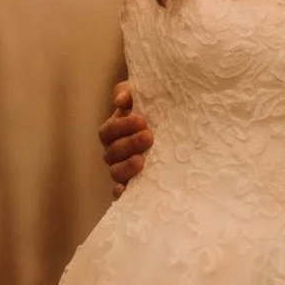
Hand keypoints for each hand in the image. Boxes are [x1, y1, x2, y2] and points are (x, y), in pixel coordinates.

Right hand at [99, 77, 153, 194]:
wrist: (175, 130)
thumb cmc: (154, 113)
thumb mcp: (142, 98)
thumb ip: (128, 92)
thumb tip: (121, 99)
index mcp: (114, 132)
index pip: (108, 131)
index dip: (120, 126)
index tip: (141, 119)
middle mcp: (115, 153)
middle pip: (112, 152)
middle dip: (129, 143)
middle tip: (148, 136)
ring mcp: (123, 170)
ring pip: (115, 172)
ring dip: (126, 166)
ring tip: (141, 161)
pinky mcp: (134, 185)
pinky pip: (122, 192)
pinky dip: (121, 192)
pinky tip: (125, 190)